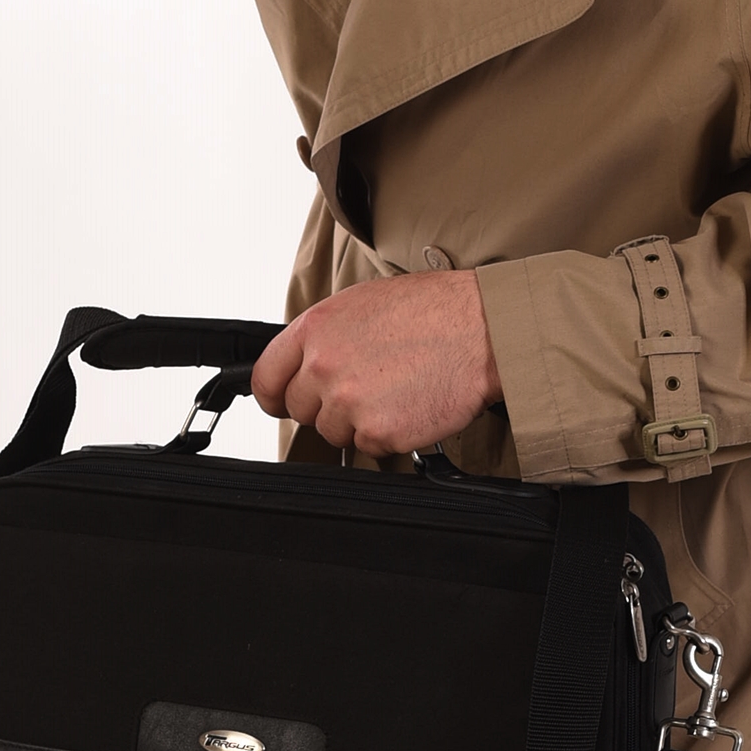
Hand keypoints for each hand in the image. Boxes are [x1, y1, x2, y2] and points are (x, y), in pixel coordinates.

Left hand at [252, 270, 500, 456]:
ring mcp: (349, 402)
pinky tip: (410, 405)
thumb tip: (306, 364)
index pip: (267, 378)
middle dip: (328, 406)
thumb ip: (325, 336)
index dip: (277, 395)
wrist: (483, 329)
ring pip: (334, 433)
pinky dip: (389, 434)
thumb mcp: (363, 304)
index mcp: (316, 329)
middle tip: (367, 388)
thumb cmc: (434, 310)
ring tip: (396, 391)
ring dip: (360, 422)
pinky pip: (369, 447)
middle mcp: (325, 366)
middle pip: (302, 411)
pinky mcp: (378, 432)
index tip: (285, 402)